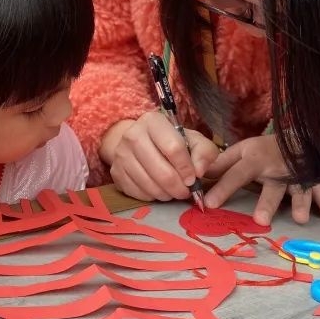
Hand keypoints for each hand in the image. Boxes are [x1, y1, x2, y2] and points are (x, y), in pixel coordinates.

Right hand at [101, 111, 219, 201]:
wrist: (141, 142)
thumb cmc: (172, 141)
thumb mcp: (194, 141)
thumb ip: (204, 153)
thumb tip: (198, 172)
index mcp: (153, 121)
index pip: (173, 148)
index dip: (186, 168)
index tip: (193, 179)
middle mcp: (133, 134)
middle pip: (160, 170)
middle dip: (178, 187)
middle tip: (185, 192)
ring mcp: (121, 154)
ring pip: (148, 184)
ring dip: (166, 194)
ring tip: (174, 192)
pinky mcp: (115, 172)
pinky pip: (137, 193)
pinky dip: (152, 197)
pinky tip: (159, 191)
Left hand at [202, 135, 319, 225]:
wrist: (297, 136)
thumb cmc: (265, 149)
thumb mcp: (241, 151)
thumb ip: (221, 164)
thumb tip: (198, 175)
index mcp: (254, 160)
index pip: (235, 175)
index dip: (222, 189)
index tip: (208, 203)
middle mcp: (276, 168)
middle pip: (271, 187)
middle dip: (266, 203)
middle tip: (260, 220)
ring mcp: (297, 174)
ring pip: (299, 189)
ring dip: (301, 203)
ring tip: (300, 219)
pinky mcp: (313, 179)